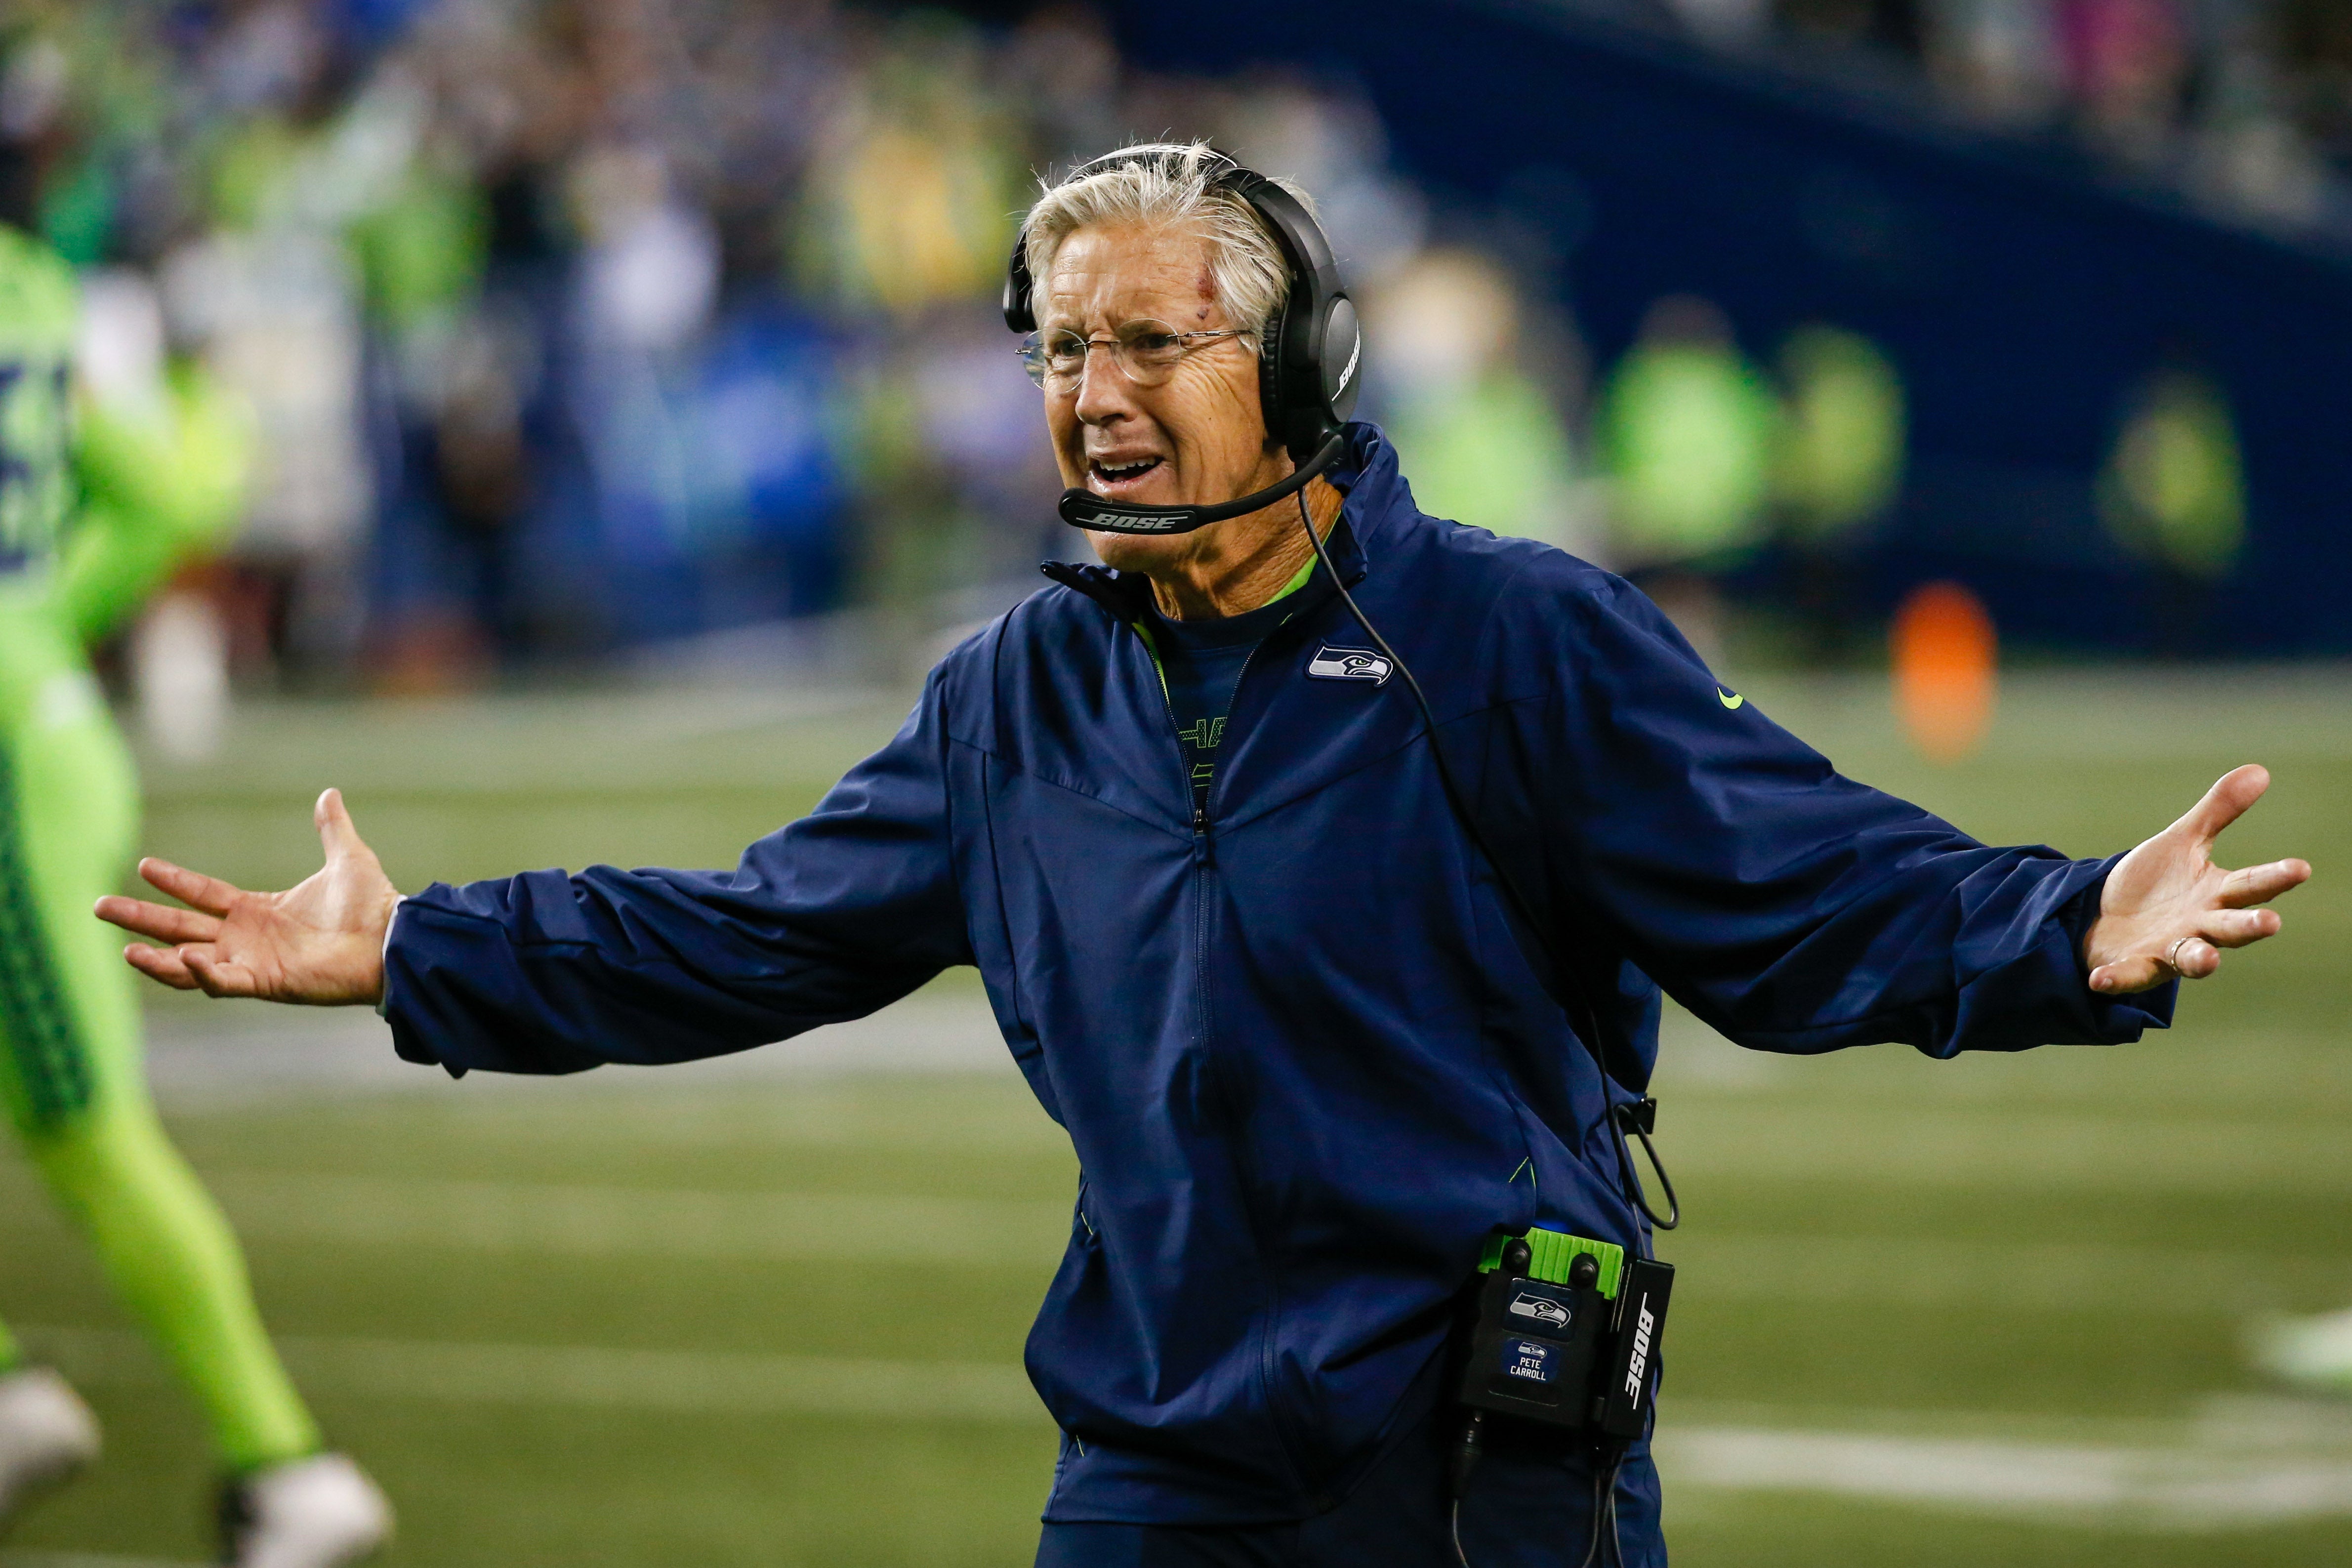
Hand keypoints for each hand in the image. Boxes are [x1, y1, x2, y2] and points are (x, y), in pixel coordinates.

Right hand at [95, 788, 399, 1004]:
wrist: (395, 938)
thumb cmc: (373, 906)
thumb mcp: (348, 857)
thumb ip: (332, 828)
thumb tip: (329, 794)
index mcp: (259, 911)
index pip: (204, 895)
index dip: (174, 882)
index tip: (143, 865)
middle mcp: (248, 939)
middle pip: (181, 928)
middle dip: (140, 919)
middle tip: (98, 906)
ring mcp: (253, 963)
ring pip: (189, 964)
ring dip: (157, 959)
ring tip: (125, 949)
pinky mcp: (266, 983)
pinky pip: (223, 983)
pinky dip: (200, 974)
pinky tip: (180, 959)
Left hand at [2083, 764, 2309, 993]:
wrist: (2106, 916)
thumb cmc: (2155, 883)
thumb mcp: (2183, 841)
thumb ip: (2218, 812)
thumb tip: (2260, 770)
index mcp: (2216, 895)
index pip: (2251, 884)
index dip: (2276, 877)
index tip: (2300, 867)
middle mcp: (2201, 927)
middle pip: (2231, 928)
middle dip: (2250, 926)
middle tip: (2271, 922)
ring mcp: (2168, 949)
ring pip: (2191, 957)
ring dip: (2200, 959)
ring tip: (2207, 960)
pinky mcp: (2133, 966)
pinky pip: (2127, 975)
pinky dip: (2117, 978)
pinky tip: (2100, 979)